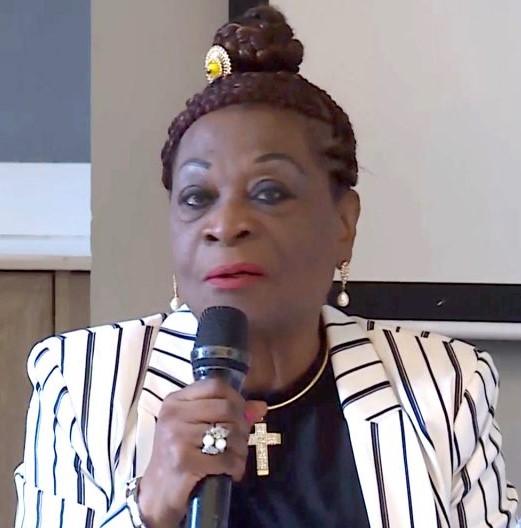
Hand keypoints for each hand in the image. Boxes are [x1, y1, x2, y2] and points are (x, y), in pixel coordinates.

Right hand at [138, 379, 266, 527]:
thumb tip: (261, 406)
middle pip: (226, 407)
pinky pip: (225, 458)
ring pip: (229, 432)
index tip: (241, 414)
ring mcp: (177, 437)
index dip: (236, 398)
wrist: (158, 493)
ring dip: (240, 449)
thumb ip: (228, 413)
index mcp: (176, 401)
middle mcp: (174, 414)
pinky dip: (235, 467)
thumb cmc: (180, 455)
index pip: (215, 385)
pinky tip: (231, 472)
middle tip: (240, 442)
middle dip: (242, 426)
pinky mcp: (184, 461)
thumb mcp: (198, 427)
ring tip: (235, 458)